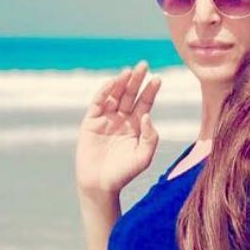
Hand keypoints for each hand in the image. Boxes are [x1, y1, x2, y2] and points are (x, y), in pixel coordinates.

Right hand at [75, 60, 161, 195]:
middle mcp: (122, 119)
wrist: (100, 185)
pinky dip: (104, 92)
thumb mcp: (143, 157)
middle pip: (131, 95)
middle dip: (137, 80)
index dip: (151, 91)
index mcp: (136, 126)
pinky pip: (98, 103)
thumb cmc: (124, 173)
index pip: (145, 103)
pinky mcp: (91, 121)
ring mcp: (106, 119)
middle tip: (144, 65)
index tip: (158, 79)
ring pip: (115, 95)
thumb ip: (150, 137)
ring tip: (129, 71)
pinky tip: (112, 82)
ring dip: (121, 82)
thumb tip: (146, 115)